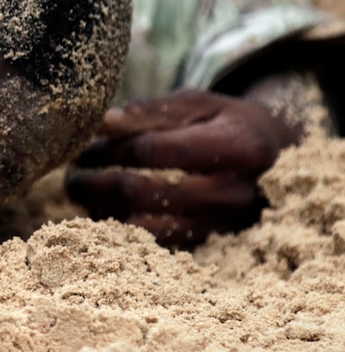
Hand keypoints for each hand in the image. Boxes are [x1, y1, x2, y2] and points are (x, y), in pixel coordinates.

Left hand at [64, 89, 301, 247]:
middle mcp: (235, 192)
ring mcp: (224, 227)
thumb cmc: (229, 123)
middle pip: (141, 192)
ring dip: (101, 209)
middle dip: (95, 182)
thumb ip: (151, 110)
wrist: (278, 162)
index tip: (85, 145)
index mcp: (237, 147)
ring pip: (142, 226)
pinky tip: (106, 210)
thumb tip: (103, 122)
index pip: (151, 151)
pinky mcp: (212, 247)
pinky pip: (155, 245)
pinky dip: (121, 229)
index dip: (109, 148)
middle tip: (72, 173)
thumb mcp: (199, 103)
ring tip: (83, 190)